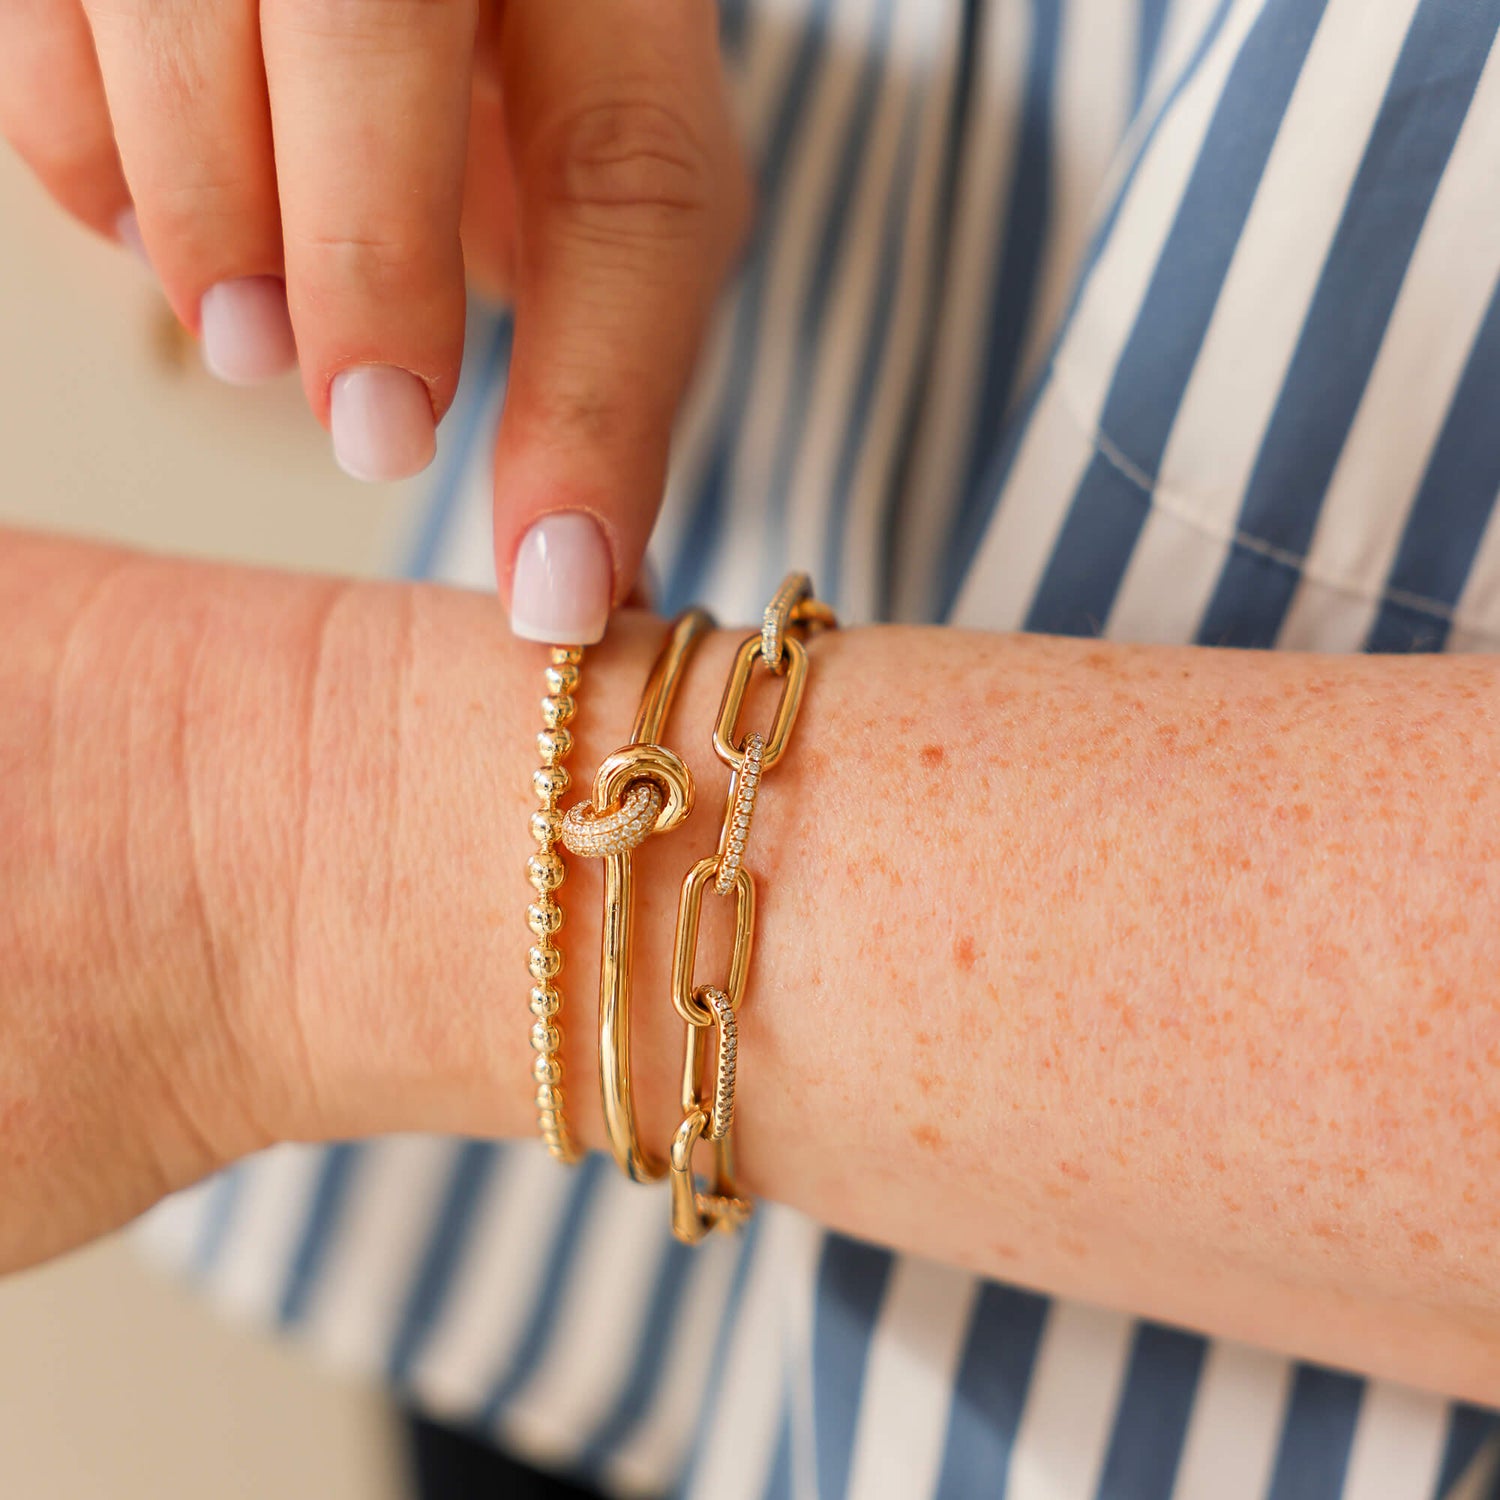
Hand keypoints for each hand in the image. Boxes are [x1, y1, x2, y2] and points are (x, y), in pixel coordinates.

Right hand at [0, 1, 750, 640]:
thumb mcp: (598, 169)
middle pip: (373, 22)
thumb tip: (582, 579)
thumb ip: (609, 338)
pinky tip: (171, 229)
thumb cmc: (526, 65)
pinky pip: (43, 33)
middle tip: (374, 433)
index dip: (591, 404)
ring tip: (251, 338)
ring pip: (174, 6)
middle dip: (364, 259)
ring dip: (207, 223)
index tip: (554, 588)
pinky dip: (96, 166)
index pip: (628, 178)